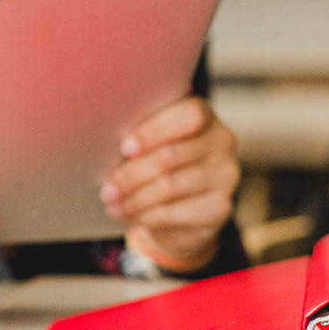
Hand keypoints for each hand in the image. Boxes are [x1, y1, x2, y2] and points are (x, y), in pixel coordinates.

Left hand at [100, 97, 239, 271]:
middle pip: (171, 155)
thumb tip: (103, 143)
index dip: (154, 131)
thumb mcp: (149, 143)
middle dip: (132, 173)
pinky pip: (175, 211)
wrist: (181, 211)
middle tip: (106, 187)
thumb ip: (138, 136)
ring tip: (111, 202)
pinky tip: (126, 214)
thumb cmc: (158, 165)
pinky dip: (144, 214)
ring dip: (134, 197)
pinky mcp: (220, 207)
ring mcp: (225, 175)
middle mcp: (222, 141)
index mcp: (203, 115)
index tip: (125, 147)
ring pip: (170, 185)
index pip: (188, 115)